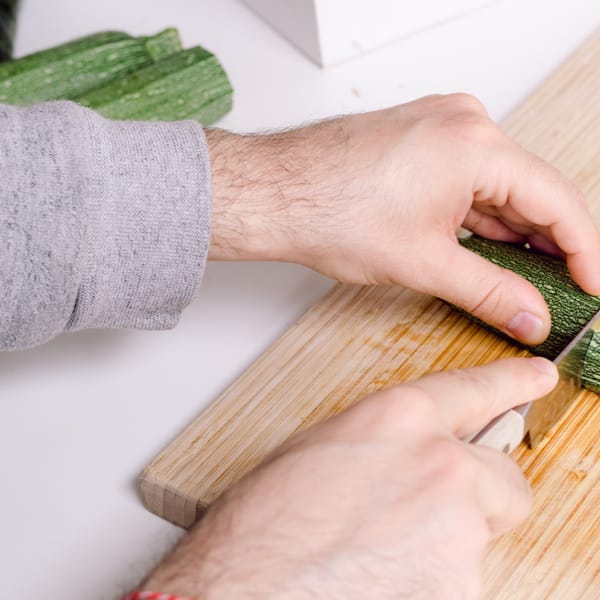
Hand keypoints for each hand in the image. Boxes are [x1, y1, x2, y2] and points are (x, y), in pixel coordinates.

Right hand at [141, 356, 556, 598]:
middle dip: (480, 493)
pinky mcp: (460, 588)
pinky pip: (463, 577)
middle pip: (505, 479)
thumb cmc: (268, 518)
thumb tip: (417, 450)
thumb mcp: (327, 447)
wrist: (245, 585)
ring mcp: (456, 530)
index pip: (478, 390)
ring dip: (448, 539)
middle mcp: (441, 466)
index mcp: (400, 419)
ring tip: (384, 549)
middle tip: (435, 508)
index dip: (513, 382)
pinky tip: (384, 575)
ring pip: (482, 532)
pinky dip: (434, 577)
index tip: (538, 377)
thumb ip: (389, 439)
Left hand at [206, 95, 599, 344]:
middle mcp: (464, 124)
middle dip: (547, 246)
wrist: (274, 194)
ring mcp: (440, 128)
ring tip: (525, 280)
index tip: (593, 286)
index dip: (584, 251)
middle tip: (561, 291)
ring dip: (511, 234)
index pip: (557, 202)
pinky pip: (468, 181)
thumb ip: (490, 292)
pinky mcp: (420, 141)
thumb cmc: (330, 212)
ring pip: (497, 188)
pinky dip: (480, 218)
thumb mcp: (423, 263)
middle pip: (529, 192)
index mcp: (476, 144)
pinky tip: (486, 250)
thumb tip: (531, 315)